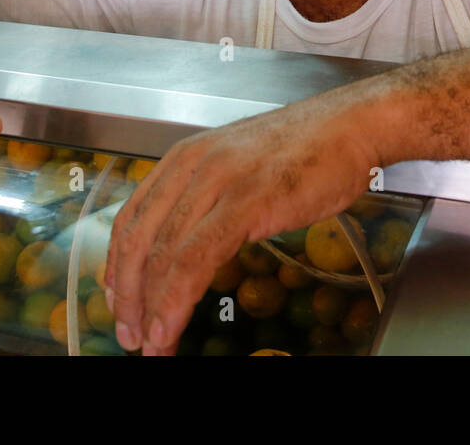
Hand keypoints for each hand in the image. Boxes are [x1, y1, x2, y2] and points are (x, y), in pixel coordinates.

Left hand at [104, 96, 377, 353]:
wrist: (351, 125)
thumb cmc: (306, 149)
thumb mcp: (240, 165)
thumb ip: (209, 197)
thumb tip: (189, 244)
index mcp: (186, 158)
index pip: (132, 218)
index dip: (118, 268)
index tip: (121, 302)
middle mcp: (193, 165)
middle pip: (139, 240)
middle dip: (128, 297)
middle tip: (130, 334)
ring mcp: (219, 181)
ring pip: (164, 254)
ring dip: (150, 307)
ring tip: (152, 343)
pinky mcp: (247, 200)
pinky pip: (197, 257)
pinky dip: (177, 297)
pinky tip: (173, 322)